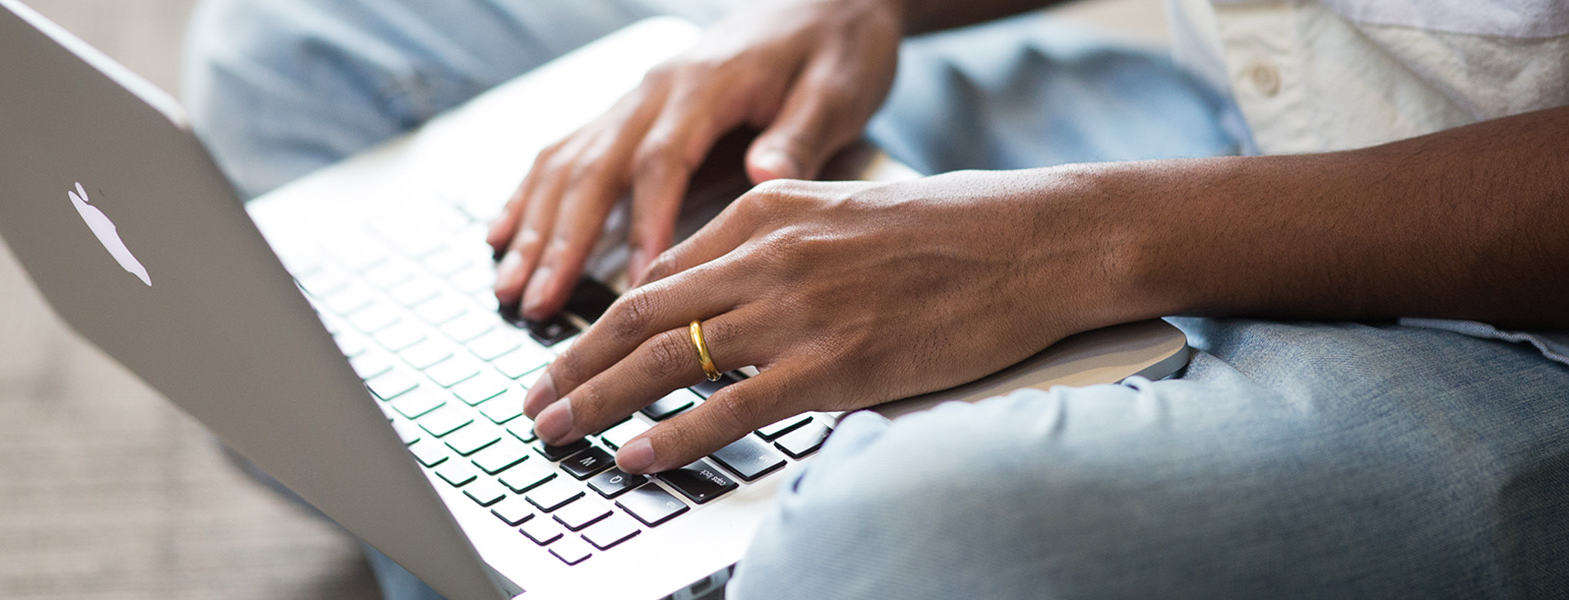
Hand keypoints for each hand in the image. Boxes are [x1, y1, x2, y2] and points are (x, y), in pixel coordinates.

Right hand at [485, 0, 904, 320]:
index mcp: (706, 85)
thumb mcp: (838, 88)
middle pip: (595, 167)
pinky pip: (568, 149)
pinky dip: (531, 194)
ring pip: (569, 161)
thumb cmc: (838, 45)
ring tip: (509, 286)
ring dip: (535, 226)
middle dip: (561, 239)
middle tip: (537, 301)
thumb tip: (764, 176)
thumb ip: (801, 134)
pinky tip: (504, 233)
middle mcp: (657, 89)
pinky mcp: (632, 109)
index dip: (645, 220)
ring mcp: (637, 98)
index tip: (637, 279)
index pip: (661, 159)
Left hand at [520, 168, 1173, 472]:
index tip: (567, 358)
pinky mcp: (836, 363)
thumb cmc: (953, 232)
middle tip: (533, 403)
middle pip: (641, 316)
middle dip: (574, 363)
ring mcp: (800, 310)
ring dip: (600, 400)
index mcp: (768, 213)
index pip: (658, 274)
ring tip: (559, 432)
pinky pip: (733, 407)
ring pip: (670, 359)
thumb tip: (706, 289)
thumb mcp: (844, 213)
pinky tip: (638, 455)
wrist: (1036, 241)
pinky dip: (674, 435)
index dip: (599, 323)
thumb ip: (769, 243)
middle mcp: (770, 256)